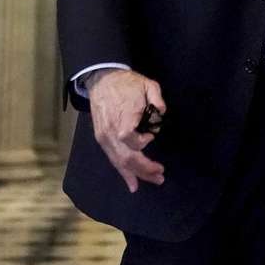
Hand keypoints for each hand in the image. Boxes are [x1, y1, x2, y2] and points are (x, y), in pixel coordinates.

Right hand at [87, 69, 166, 192]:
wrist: (102, 79)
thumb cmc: (126, 83)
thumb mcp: (147, 83)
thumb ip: (157, 97)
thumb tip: (162, 112)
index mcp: (122, 116)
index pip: (129, 137)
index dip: (141, 141)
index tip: (151, 136)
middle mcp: (111, 131)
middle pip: (126, 156)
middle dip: (145, 169)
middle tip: (161, 175)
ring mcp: (104, 137)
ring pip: (120, 162)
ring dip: (136, 174)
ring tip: (153, 180)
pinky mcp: (101, 140)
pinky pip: (113, 159)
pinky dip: (123, 173)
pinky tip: (133, 184)